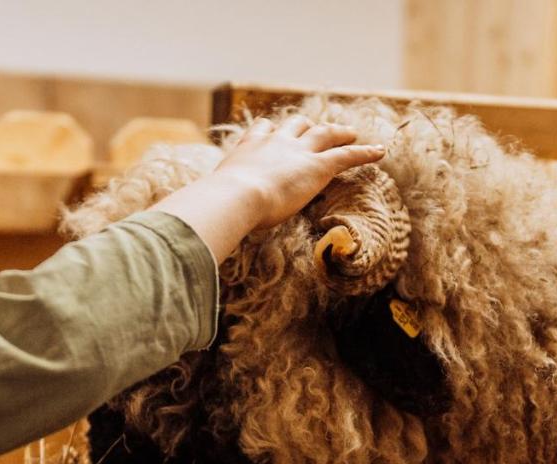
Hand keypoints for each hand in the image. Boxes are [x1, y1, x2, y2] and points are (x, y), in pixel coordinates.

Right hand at [152, 116, 384, 262]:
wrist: (234, 198)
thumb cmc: (215, 207)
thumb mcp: (204, 210)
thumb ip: (198, 221)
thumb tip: (175, 245)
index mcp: (244, 152)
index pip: (258, 135)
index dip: (268, 133)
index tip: (271, 132)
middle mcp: (270, 144)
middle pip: (292, 125)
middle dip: (305, 125)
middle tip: (316, 128)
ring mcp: (295, 151)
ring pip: (322, 133)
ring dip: (337, 132)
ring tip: (351, 133)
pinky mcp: (317, 165)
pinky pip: (347, 154)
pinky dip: (364, 152)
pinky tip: (381, 152)